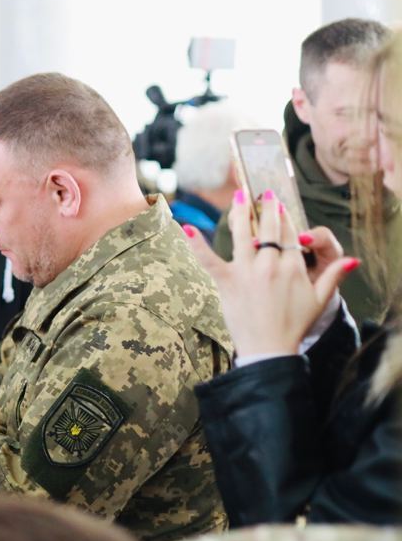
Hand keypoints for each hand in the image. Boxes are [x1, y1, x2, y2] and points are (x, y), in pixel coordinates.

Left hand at [184, 189, 358, 357]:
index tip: (281, 204)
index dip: (286, 218)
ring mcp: (247, 273)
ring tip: (239, 196)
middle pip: (270, 230)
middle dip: (268, 208)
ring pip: (244, 235)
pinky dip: (198, 244)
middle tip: (265, 193)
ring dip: (241, 213)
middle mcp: (270, 266)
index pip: (290, 234)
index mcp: (293, 268)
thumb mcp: (320, 300)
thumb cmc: (294, 325)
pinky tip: (187, 228)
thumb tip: (352, 260)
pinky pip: (210, 259)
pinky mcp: (227, 282)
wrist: (269, 348)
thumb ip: (333, 276)